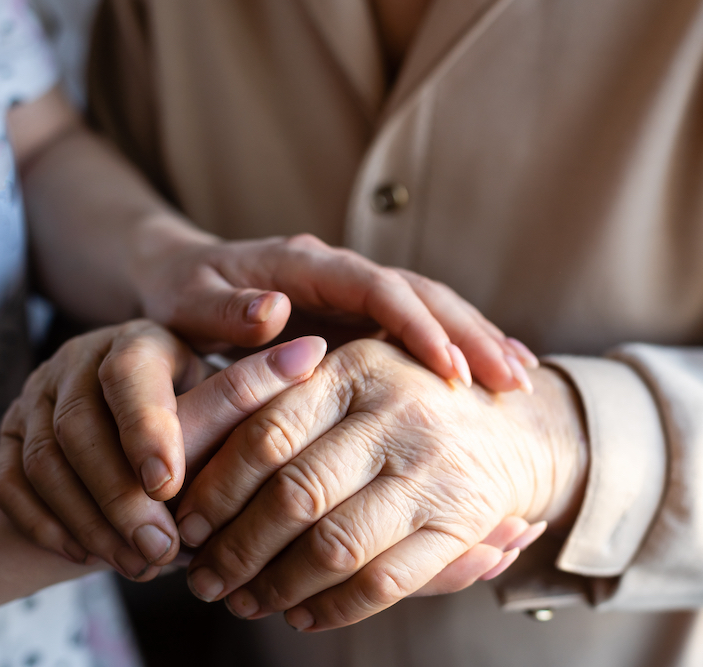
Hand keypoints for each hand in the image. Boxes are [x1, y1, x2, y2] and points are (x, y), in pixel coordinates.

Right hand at [0, 320, 327, 579]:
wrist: (135, 450)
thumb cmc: (202, 422)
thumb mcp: (230, 398)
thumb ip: (260, 382)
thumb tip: (311, 352)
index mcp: (141, 341)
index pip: (130, 374)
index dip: (146, 429)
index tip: (171, 485)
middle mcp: (82, 359)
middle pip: (79, 425)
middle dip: (119, 494)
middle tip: (163, 548)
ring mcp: (38, 395)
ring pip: (44, 460)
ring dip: (90, 518)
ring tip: (139, 561)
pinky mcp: (8, 435)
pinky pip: (11, 485)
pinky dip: (49, 525)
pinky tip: (90, 556)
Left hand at [129, 219, 537, 391]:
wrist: (183, 275)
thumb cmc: (182, 293)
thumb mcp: (188, 301)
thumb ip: (224, 309)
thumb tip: (272, 311)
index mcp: (306, 265)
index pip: (376, 287)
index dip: (416, 324)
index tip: (451, 368)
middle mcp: (342, 272)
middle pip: (422, 293)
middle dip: (469, 333)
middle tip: (513, 379)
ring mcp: (358, 293)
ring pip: (433, 308)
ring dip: (477, 340)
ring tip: (521, 380)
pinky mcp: (364, 318)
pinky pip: (422, 328)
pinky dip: (460, 351)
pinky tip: (495, 379)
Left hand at [175, 339, 587, 629]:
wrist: (520, 427)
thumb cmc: (410, 400)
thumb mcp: (355, 374)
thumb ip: (289, 397)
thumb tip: (194, 460)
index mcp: (357, 367)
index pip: (266, 432)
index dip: (215, 487)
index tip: (186, 522)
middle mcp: (396, 413)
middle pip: (294, 494)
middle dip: (236, 548)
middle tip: (203, 577)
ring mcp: (432, 469)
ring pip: (335, 545)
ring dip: (277, 586)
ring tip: (244, 601)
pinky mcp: (461, 522)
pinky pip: (384, 581)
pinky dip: (334, 609)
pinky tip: (302, 615)